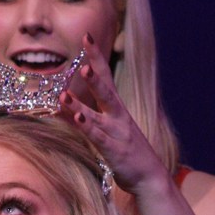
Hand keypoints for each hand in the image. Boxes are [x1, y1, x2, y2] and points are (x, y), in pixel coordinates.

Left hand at [58, 35, 163, 192]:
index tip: (87, 37)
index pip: (106, 77)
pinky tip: (76, 118)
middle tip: (84, 53)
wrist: (150, 177)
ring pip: (96, 114)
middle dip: (94, 71)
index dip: (96, 57)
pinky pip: (97, 137)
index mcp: (117, 109)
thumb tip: (70, 102)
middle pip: (105, 88)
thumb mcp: (112, 128)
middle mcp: (117, 116)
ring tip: (64, 94)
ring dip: (79, 103)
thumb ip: (93, 114)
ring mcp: (116, 132)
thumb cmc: (128, 152)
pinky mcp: (113, 150)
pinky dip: (86, 127)